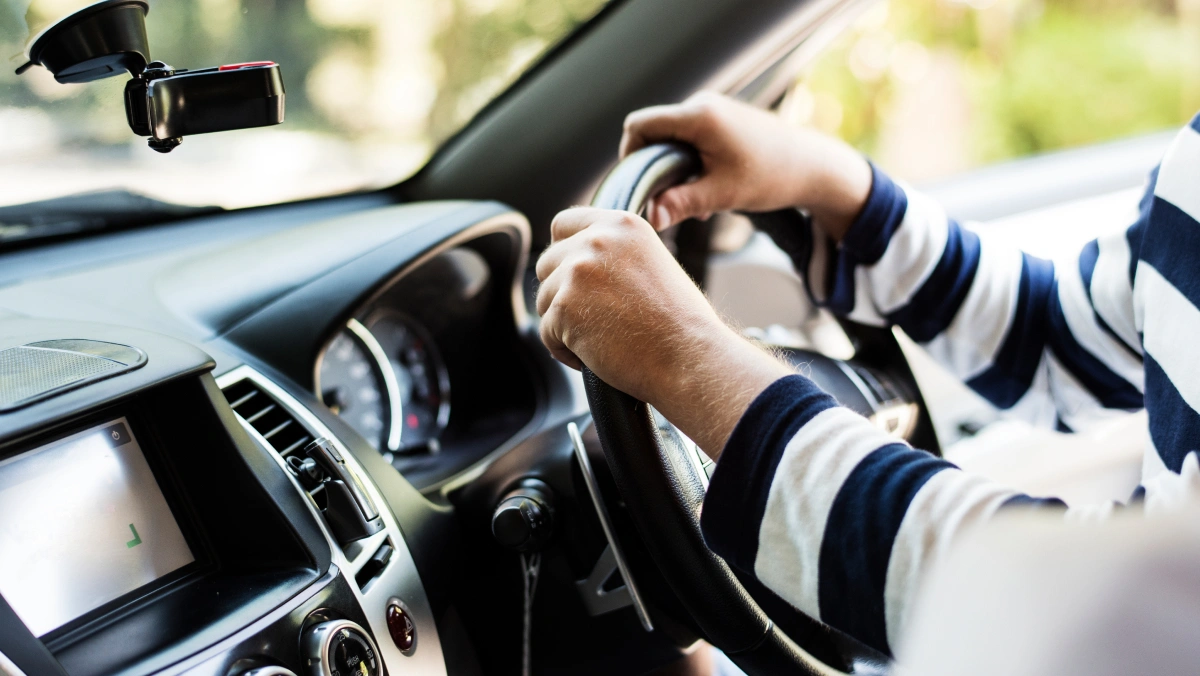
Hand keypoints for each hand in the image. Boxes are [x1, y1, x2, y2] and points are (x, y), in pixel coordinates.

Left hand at [536, 207, 790, 455]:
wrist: (689, 356)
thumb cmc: (679, 322)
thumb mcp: (652, 262)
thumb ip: (614, 253)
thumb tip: (577, 260)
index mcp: (621, 225)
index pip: (564, 224)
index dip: (563, 252)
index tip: (574, 277)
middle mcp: (596, 240)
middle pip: (548, 263)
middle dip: (562, 293)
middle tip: (594, 319)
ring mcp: (577, 272)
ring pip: (544, 299)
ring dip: (563, 323)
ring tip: (601, 340)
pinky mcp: (564, 307)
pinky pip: (546, 331)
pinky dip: (564, 349)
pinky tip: (594, 356)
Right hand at [621, 91, 871, 239]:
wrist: (813, 165)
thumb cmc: (772, 177)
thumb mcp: (722, 194)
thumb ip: (681, 203)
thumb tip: (649, 218)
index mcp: (698, 116)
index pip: (639, 125)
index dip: (630, 155)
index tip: (640, 185)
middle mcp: (701, 105)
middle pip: (653, 131)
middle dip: (654, 166)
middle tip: (669, 198)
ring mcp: (712, 110)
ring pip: (672, 137)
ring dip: (673, 168)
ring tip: (695, 198)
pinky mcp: (721, 120)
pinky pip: (690, 138)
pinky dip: (690, 162)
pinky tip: (708, 189)